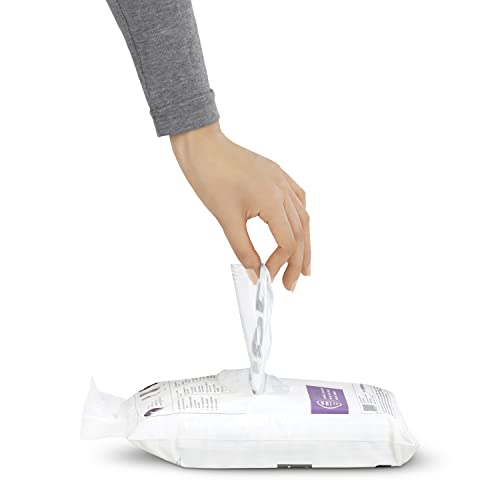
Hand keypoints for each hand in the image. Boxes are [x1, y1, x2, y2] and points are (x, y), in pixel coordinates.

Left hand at [170, 122, 310, 290]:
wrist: (203, 146)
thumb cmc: (210, 177)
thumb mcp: (226, 219)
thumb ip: (243, 249)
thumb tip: (254, 273)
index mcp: (273, 200)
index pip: (287, 242)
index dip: (280, 264)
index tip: (268, 277)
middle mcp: (283, 189)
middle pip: (300, 233)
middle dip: (298, 261)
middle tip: (292, 283)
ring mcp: (282, 180)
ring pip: (303, 217)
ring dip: (303, 243)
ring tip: (302, 265)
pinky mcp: (277, 175)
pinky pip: (298, 199)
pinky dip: (300, 219)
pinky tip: (298, 230)